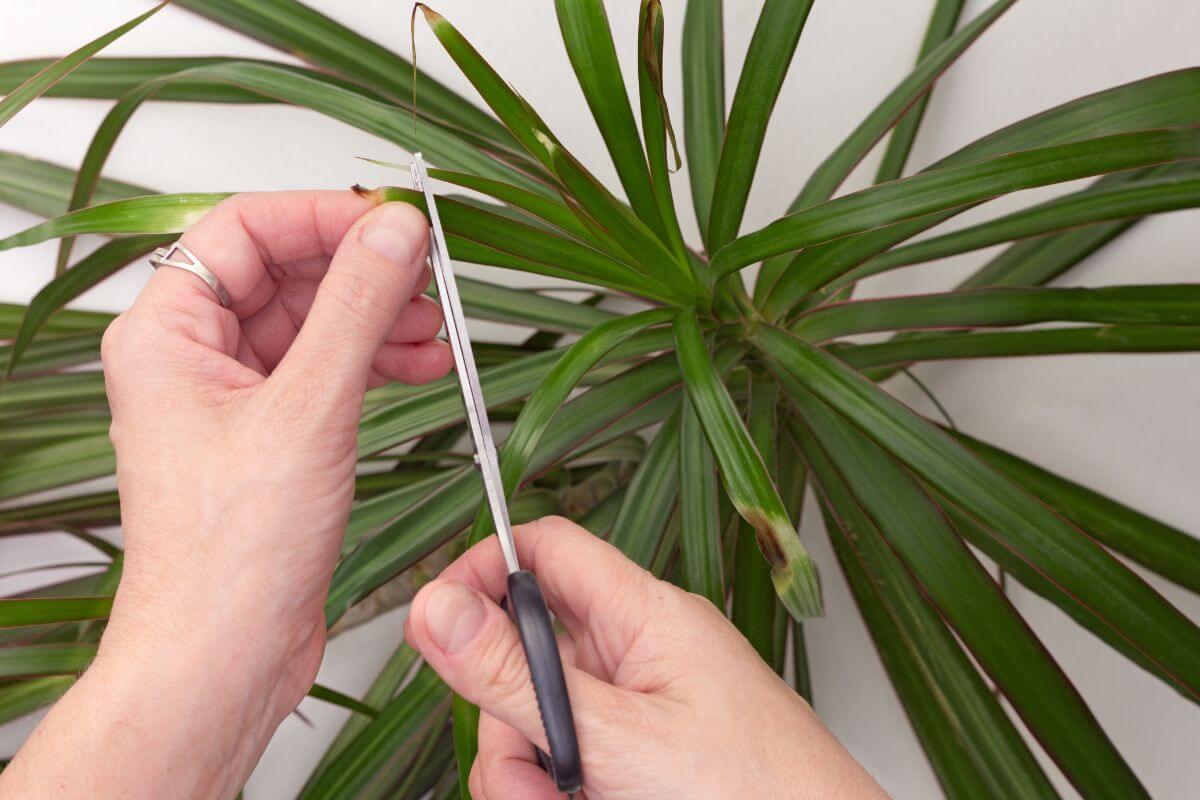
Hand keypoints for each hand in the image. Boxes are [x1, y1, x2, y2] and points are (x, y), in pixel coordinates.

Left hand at [1, 190, 450, 799]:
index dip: (322, 218)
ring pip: (311, 324)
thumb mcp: (308, 410)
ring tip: (432, 329)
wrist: (225, 653)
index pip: (244, 230)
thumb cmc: (230, 556)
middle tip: (425, 276)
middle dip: (360, 274)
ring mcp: (233, 400)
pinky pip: (324, 372)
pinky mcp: (270, 437)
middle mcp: (193, 360)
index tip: (392, 224)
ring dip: (375, 319)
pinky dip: (373, 363)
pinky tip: (419, 366)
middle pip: (283, 274)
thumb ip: (356, 309)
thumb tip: (394, 232)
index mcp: (168, 334)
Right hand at [405, 517, 885, 799]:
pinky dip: (556, 790)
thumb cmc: (760, 791)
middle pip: (526, 651)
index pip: (547, 549)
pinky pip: (568, 757)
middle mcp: (638, 652)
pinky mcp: (637, 755)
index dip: (484, 571)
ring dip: (527, 772)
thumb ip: (520, 678)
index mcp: (645, 615)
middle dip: (505, 718)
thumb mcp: (619, 738)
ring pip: (537, 717)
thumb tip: (438, 610)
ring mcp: (637, 708)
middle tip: (525, 773)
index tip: (439, 627)